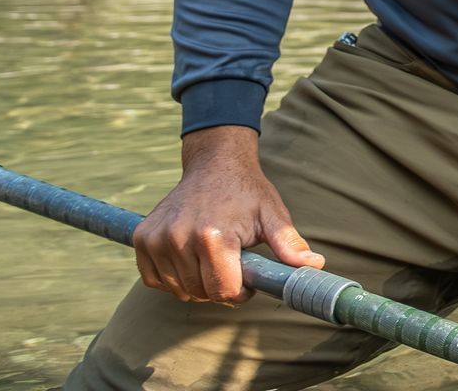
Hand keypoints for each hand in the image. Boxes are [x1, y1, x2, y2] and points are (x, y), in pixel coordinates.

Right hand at [132, 126, 324, 304]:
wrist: (214, 163)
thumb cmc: (247, 191)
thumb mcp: (272, 215)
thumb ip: (290, 244)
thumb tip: (315, 266)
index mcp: (214, 237)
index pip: (223, 291)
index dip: (240, 293)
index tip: (248, 279)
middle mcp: (180, 238)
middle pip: (201, 292)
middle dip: (220, 287)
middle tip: (232, 263)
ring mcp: (157, 238)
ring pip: (178, 289)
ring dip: (196, 283)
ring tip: (213, 256)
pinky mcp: (143, 237)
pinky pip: (154, 280)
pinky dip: (172, 278)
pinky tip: (190, 258)